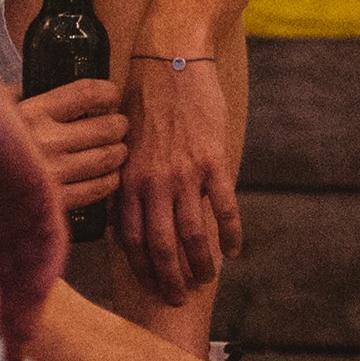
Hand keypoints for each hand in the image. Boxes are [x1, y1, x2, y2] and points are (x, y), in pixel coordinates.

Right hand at [0, 73, 65, 360]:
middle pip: (10, 282)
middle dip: (12, 321)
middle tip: (14, 360)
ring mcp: (22, 208)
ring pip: (32, 266)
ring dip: (30, 302)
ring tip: (23, 337)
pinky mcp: (43, 191)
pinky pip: (51, 236)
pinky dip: (46, 265)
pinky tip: (37, 293)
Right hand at [18, 78, 128, 213]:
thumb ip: (19, 95)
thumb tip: (38, 84)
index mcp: (32, 111)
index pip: (88, 94)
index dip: (108, 93)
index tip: (111, 96)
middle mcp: (45, 140)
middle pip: (106, 128)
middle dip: (118, 125)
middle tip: (117, 126)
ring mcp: (52, 173)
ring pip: (107, 159)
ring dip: (118, 152)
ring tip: (115, 149)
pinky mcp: (54, 201)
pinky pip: (97, 190)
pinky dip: (109, 181)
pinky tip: (105, 176)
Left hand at [114, 57, 240, 304]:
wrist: (169, 62)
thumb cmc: (145, 101)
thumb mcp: (124, 145)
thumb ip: (128, 182)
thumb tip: (132, 219)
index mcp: (126, 182)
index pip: (131, 241)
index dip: (143, 270)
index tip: (153, 287)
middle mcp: (151, 184)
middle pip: (161, 247)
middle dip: (170, 280)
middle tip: (179, 299)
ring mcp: (183, 174)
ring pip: (193, 235)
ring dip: (201, 264)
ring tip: (206, 279)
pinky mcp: (212, 162)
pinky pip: (224, 208)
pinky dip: (231, 233)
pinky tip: (235, 250)